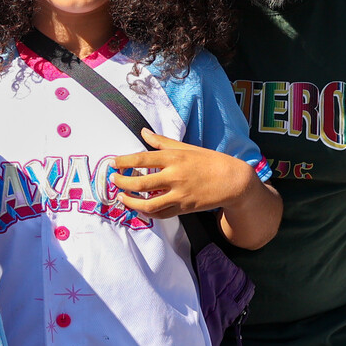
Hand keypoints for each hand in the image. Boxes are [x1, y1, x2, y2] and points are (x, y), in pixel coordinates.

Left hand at [110, 130, 257, 217]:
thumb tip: (143, 131)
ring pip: (148, 204)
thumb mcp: (186, 148)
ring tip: (122, 197)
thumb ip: (161, 141)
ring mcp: (179, 194)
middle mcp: (175, 176)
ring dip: (131, 202)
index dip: (123, 161)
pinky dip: (147, 213)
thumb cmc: (209, 161)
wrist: (233, 181)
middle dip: (122, 182)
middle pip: (140, 183)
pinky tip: (139, 207)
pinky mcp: (184, 208)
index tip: (112, 163)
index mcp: (174, 158)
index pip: (142, 158)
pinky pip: (161, 214)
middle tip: (113, 180)